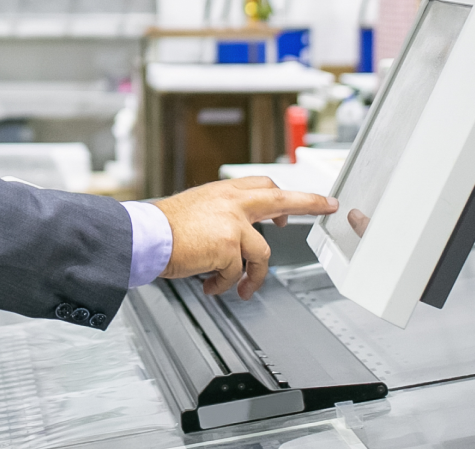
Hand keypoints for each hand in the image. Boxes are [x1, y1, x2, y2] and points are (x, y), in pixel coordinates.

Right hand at [153, 177, 337, 300]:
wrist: (147, 235)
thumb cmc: (163, 227)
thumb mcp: (196, 209)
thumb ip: (220, 215)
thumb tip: (235, 237)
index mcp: (224, 192)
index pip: (263, 186)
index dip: (283, 195)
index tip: (298, 201)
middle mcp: (232, 202)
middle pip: (281, 199)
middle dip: (308, 201)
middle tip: (327, 205)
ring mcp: (233, 223)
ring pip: (261, 253)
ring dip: (254, 275)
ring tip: (241, 288)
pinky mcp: (229, 246)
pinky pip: (236, 273)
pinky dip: (225, 284)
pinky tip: (210, 285)